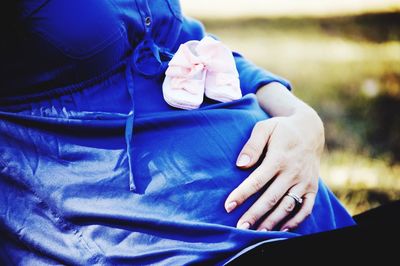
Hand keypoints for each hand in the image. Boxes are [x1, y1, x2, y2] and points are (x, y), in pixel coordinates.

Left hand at [224, 83, 324, 231]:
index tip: (228, 206)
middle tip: (240, 227)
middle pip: (271, 198)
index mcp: (279, 158)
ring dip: (272, 221)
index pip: (257, 180)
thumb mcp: (266, 128)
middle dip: (254, 214)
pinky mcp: (312, 187)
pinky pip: (306, 208)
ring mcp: (304, 182)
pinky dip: (295, 221)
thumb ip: (252, 144)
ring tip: (256, 232)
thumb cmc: (281, 129)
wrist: (310, 130)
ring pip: (287, 206)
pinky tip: (281, 229)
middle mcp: (293, 172)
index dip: (242, 194)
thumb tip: (241, 164)